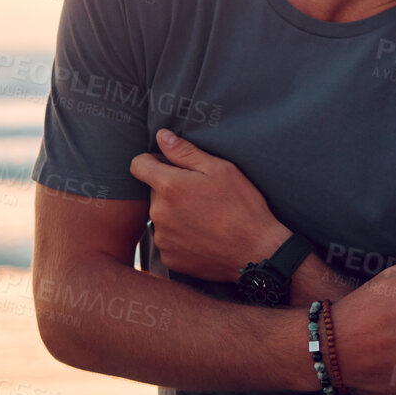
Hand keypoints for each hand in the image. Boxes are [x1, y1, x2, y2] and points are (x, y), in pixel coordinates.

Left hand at [129, 129, 288, 282]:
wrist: (257, 252)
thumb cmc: (243, 207)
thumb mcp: (221, 170)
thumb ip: (185, 152)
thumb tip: (162, 136)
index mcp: (169, 187)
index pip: (138, 165)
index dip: (153, 161)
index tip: (170, 165)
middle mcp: (159, 213)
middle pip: (154, 192)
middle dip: (171, 190)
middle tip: (202, 196)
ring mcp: (162, 238)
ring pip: (161, 217)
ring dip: (175, 214)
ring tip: (205, 218)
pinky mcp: (169, 258)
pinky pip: (168, 240)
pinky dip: (181, 236)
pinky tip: (203, 236)